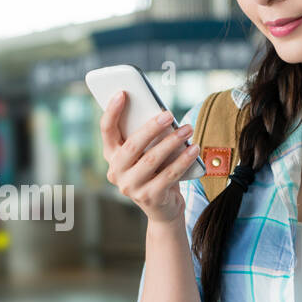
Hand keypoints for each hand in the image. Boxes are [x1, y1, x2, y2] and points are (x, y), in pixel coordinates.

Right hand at [100, 91, 199, 226]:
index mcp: (112, 156)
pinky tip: (194, 149)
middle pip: (132, 145)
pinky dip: (183, 160)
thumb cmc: (156, 171)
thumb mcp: (147, 153)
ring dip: (172, 141)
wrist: (163, 208)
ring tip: (188, 128)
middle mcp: (116, 172)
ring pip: (151, 160)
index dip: (112, 111)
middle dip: (151, 127)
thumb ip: (147, 137)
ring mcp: (131, 187)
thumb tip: (162, 115)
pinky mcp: (149, 198)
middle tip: (169, 113)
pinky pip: (168, 175)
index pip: (106, 131)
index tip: (122, 93)